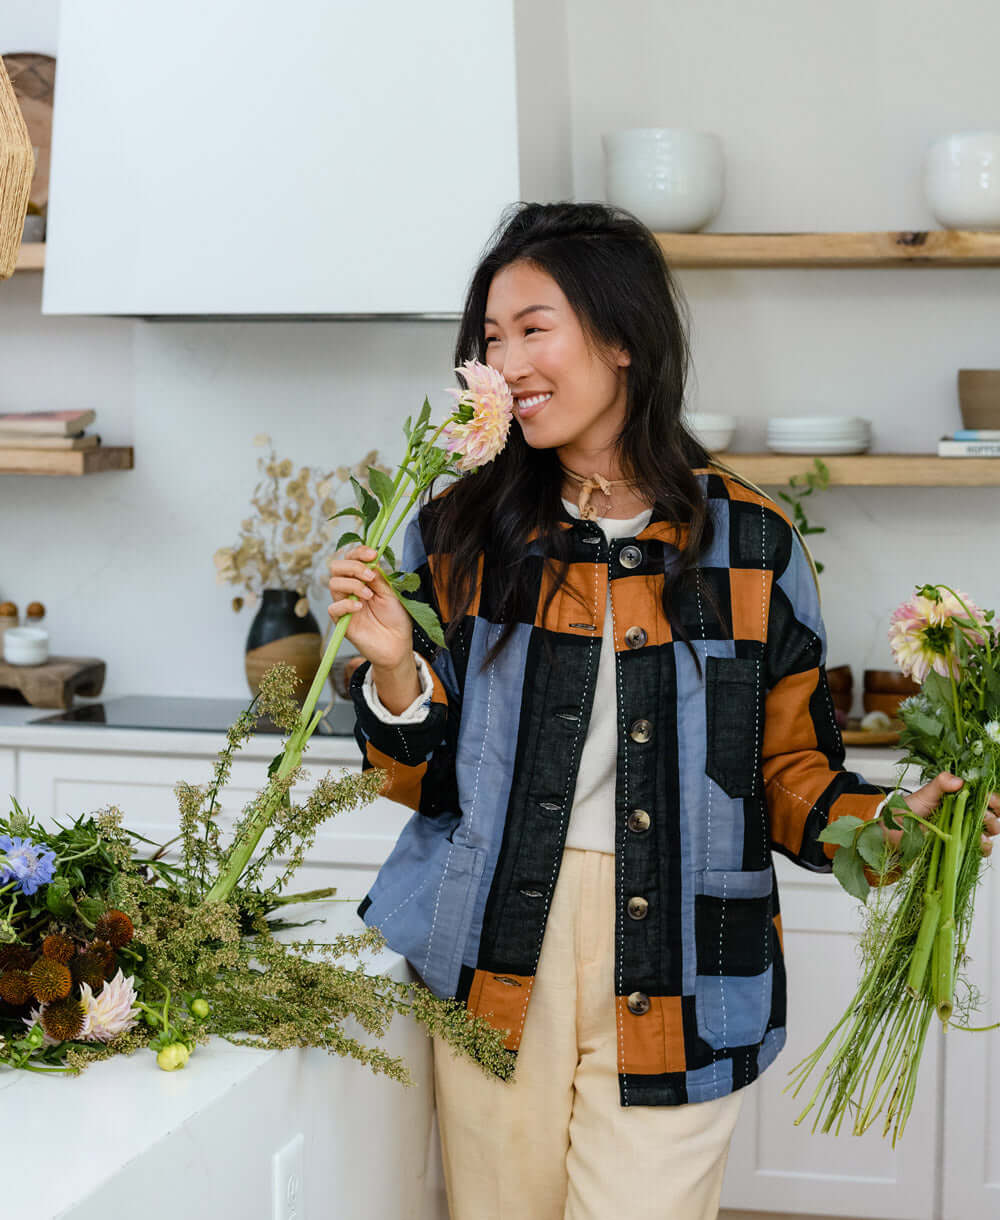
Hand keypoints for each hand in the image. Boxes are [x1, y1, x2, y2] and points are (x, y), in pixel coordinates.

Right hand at [328, 546, 413, 670]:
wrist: (397, 644)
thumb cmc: (396, 619)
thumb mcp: (391, 593)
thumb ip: (378, 577)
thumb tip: (370, 561)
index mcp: (362, 579)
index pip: (351, 558)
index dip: (358, 552)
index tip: (372, 554)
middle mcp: (350, 589)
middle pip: (336, 567)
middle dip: (353, 566)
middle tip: (370, 576)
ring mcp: (344, 604)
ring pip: (333, 584)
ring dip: (353, 585)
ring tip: (369, 595)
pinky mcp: (341, 621)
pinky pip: (333, 607)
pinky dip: (346, 604)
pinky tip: (360, 607)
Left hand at [882, 772, 999, 856]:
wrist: (891, 833)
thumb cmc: (906, 811)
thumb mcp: (923, 794)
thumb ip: (940, 784)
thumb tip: (959, 781)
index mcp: (958, 797)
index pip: (983, 796)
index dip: (992, 799)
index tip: (991, 801)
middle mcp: (963, 813)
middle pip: (990, 814)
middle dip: (992, 816)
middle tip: (984, 818)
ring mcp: (961, 830)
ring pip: (987, 831)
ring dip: (988, 832)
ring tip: (980, 833)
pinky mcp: (957, 846)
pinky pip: (977, 848)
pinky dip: (982, 847)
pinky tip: (978, 845)